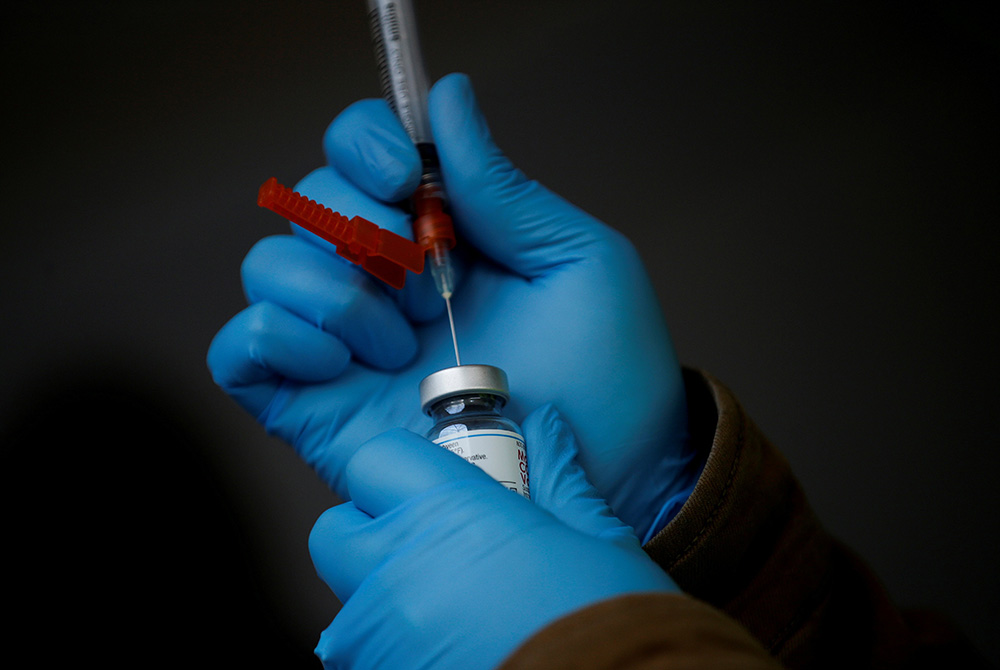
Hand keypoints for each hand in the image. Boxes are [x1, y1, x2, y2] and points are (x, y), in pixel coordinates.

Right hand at [207, 73, 696, 539]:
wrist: (608, 477)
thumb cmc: (608, 369)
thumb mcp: (574, 262)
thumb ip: (502, 187)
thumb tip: (446, 95)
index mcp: (437, 234)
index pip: (357, 153)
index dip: (361, 143)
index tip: (403, 175)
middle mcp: (381, 280)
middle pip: (304, 202)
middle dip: (356, 229)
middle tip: (423, 283)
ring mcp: (344, 344)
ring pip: (267, 269)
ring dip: (332, 294)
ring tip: (403, 345)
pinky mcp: (315, 406)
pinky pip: (238, 353)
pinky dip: (271, 338)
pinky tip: (339, 362)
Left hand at [309, 405, 678, 669]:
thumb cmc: (612, 621)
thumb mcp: (594, 539)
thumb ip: (558, 478)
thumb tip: (547, 428)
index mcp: (449, 514)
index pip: (374, 458)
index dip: (401, 465)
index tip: (436, 480)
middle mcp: (397, 572)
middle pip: (334, 529)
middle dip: (369, 528)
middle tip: (428, 539)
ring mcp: (382, 638)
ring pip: (347, 597)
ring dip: (382, 591)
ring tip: (448, 602)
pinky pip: (365, 651)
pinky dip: (394, 642)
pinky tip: (452, 643)